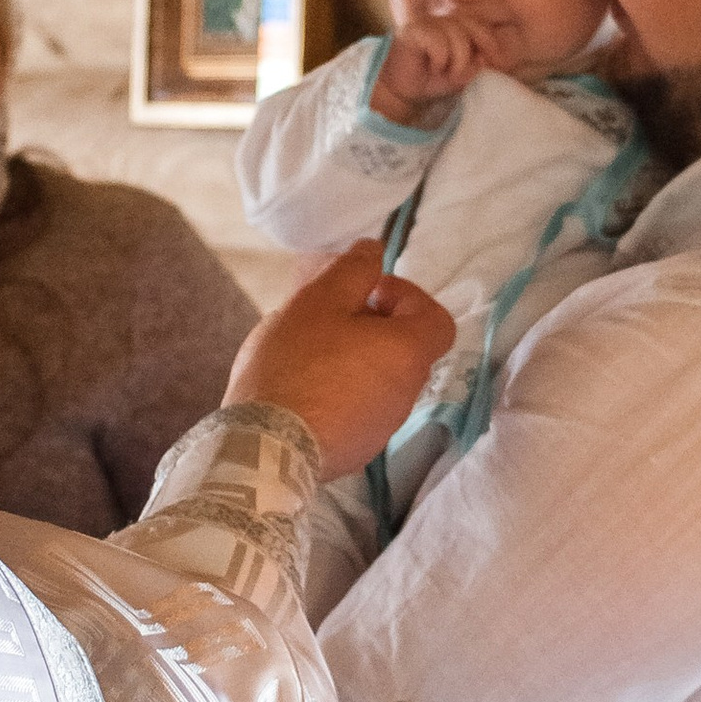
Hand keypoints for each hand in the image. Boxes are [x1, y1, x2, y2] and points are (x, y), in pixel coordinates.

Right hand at [228, 241, 454, 475]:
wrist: (265, 445)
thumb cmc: (295, 363)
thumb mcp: (319, 300)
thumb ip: (353, 270)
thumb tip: (375, 249)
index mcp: (407, 353)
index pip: (435, 318)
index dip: (405, 296)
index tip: (364, 293)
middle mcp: (407, 393)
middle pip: (403, 349)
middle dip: (371, 327)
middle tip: (325, 319)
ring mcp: (384, 428)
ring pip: (379, 381)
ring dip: (354, 361)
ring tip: (307, 356)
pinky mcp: (358, 451)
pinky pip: (358, 412)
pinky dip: (340, 395)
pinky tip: (301, 392)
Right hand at [370, 18, 481, 124]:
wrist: (401, 91)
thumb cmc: (429, 81)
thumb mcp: (460, 76)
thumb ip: (474, 65)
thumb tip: (483, 56)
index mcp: (454, 26)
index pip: (478, 23)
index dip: (488, 40)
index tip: (493, 59)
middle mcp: (440, 20)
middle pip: (470, 26)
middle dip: (470, 54)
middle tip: (459, 74)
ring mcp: (426, 22)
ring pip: (456, 34)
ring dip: (455, 61)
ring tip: (443, 72)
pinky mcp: (413, 30)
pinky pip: (438, 41)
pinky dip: (440, 59)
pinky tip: (432, 67)